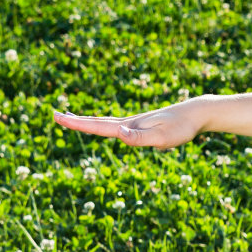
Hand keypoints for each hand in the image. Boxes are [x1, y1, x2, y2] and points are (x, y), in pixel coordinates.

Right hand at [50, 96, 210, 150]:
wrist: (197, 113)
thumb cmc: (181, 128)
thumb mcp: (162, 137)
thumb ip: (140, 138)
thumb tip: (118, 134)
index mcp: (130, 125)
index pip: (98, 126)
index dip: (78, 124)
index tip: (58, 118)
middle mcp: (130, 121)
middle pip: (98, 121)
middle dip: (76, 120)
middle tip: (55, 115)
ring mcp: (137, 122)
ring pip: (108, 122)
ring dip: (89, 121)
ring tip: (73, 118)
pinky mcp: (146, 124)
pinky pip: (120, 125)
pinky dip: (106, 124)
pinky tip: (109, 127)